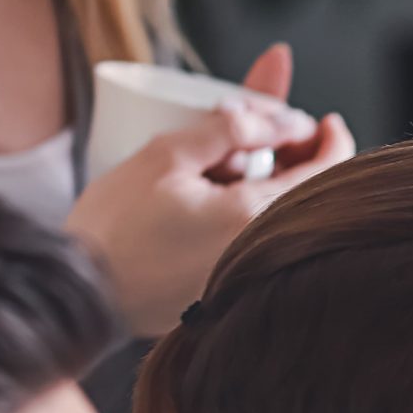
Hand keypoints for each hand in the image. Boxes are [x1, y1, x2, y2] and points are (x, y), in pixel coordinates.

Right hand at [66, 47, 355, 334]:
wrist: (83, 295)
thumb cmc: (115, 226)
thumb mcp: (165, 156)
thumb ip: (229, 130)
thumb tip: (284, 118)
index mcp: (254, 217)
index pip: (324, 172)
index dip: (330, 141)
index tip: (323, 122)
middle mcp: (263, 251)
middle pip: (308, 194)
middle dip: (296, 157)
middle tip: (270, 132)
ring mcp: (250, 273)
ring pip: (281, 214)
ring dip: (270, 182)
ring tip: (230, 162)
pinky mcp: (233, 286)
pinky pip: (258, 238)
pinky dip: (251, 211)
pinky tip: (220, 196)